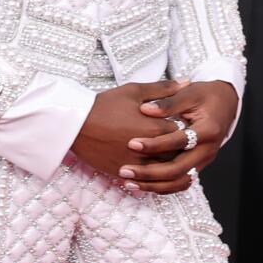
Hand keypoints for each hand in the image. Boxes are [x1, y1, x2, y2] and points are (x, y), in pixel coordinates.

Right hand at [71, 80, 185, 177]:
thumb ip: (163, 89)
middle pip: (177, 154)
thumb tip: (187, 81)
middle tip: (176, 144)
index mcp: (156, 126)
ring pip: (163, 170)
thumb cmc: (104, 105)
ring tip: (164, 157)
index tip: (183, 127)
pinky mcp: (124, 172)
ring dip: (167, 165)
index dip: (184, 131)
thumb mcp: (134, 91)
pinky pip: (145, 181)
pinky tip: (150, 169)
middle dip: (178, 150)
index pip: (184, 133)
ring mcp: (137, 163)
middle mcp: (151, 148)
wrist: (76, 124)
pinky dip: (150, 176)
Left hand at [117, 80, 238, 193]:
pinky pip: (180, 183)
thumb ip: (167, 102)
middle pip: (178, 169)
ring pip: (179, 182)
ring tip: (128, 182)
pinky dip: (161, 187)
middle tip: (125, 171)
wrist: (225, 104)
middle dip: (149, 172)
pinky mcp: (197, 167)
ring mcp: (203, 161)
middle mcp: (207, 150)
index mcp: (207, 130)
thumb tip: (144, 109)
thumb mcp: (189, 93)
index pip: (178, 141)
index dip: (155, 144)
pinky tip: (141, 185)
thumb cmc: (205, 96)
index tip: (131, 143)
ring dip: (153, 185)